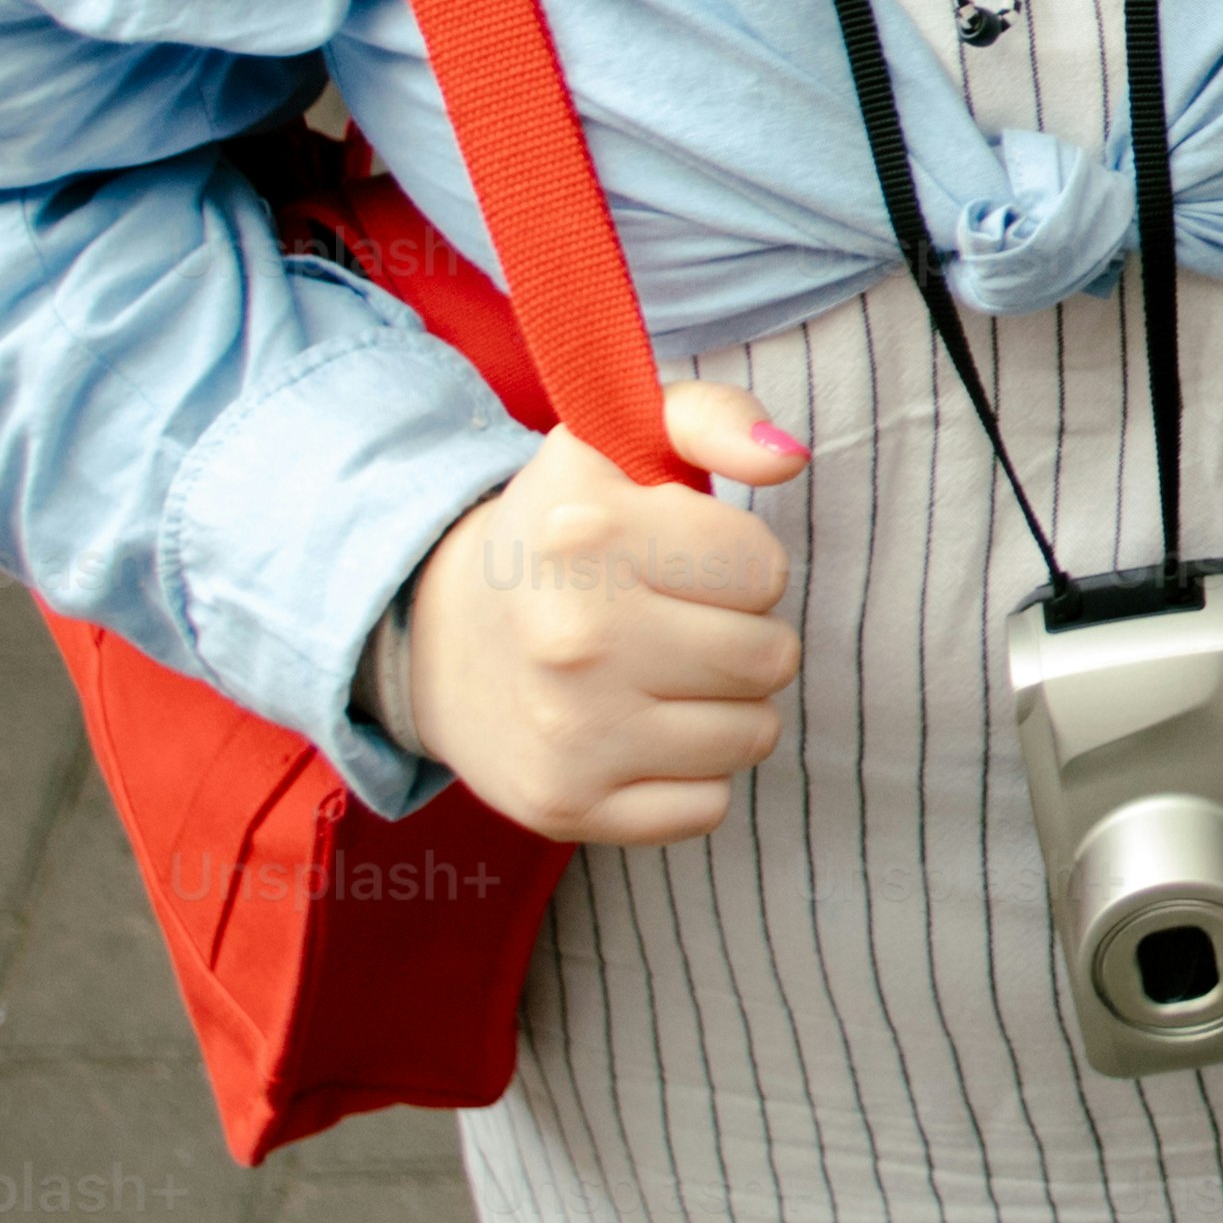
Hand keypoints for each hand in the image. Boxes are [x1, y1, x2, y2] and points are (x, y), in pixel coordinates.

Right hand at [398, 379, 811, 845]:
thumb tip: (785, 459)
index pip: (764, 568)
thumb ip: (712, 416)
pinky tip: (639, 733)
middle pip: (769, 657)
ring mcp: (569, 733)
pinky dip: (691, 774)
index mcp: (588, 535)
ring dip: (726, 707)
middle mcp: (575, 638)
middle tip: (679, 623)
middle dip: (742, 635)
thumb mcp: (617, 441)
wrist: (437, 634)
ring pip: (753, 735)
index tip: (685, 563)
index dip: (738, 564)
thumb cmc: (560, 533)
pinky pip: (709, 806)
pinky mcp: (566, 806)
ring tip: (662, 676)